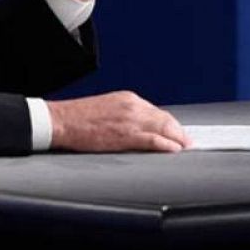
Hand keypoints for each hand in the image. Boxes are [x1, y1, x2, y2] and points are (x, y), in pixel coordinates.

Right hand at [48, 91, 190, 152]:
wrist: (61, 121)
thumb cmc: (79, 118)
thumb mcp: (108, 108)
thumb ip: (126, 115)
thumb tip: (140, 127)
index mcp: (128, 99)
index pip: (157, 112)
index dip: (170, 123)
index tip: (177, 131)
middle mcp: (133, 107)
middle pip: (165, 119)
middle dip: (178, 131)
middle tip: (187, 141)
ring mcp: (130, 120)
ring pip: (163, 128)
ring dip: (177, 139)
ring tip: (185, 147)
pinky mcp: (125, 135)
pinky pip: (152, 140)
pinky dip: (166, 145)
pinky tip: (173, 150)